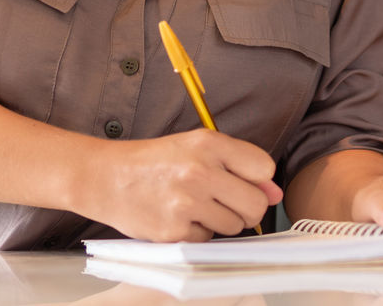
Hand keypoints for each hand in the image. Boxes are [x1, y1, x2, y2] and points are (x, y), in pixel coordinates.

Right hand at [80, 129, 282, 241]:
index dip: (256, 178)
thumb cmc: (155, 162)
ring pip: (235, 225)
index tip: (241, 179)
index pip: (264, 168)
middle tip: (223, 200)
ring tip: (194, 205)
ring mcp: (187, 203)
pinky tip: (178, 217)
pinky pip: (208, 240)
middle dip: (246, 207)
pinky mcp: (175, 231)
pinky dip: (198, 233)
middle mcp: (200, 171)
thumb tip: (275, 193)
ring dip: (221, 221)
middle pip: (256, 204)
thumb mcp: (196, 147)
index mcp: (208, 143)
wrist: (107, 178)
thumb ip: (238, 165)